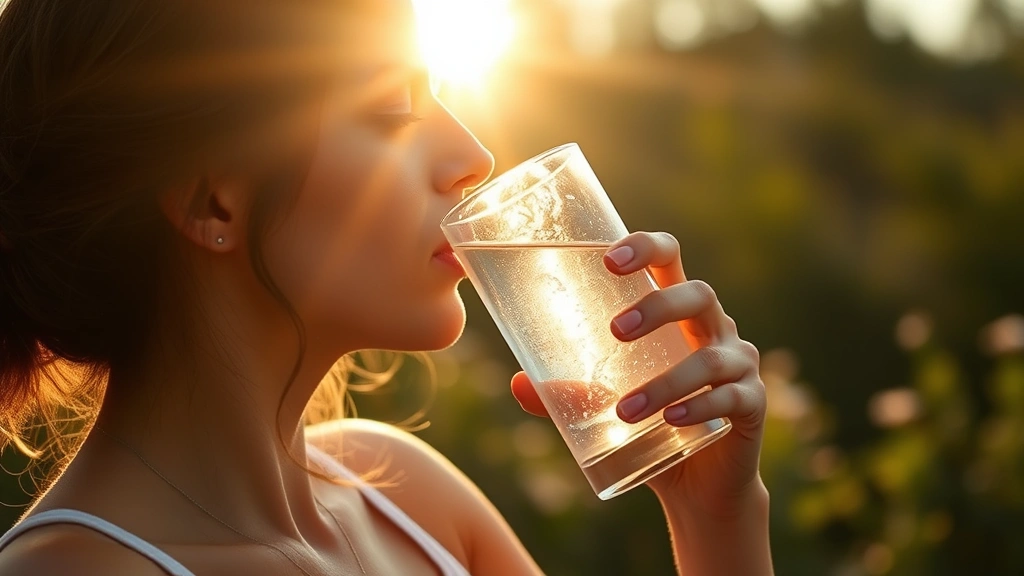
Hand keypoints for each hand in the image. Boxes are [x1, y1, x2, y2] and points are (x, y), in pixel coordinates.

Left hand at [510, 231, 766, 516]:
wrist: (698, 482)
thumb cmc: (650, 423)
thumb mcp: (604, 404)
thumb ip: (567, 391)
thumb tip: (516, 383)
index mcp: (678, 312)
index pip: (670, 259)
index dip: (646, 247)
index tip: (609, 260)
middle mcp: (713, 329)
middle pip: (697, 294)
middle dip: (657, 307)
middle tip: (615, 331)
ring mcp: (738, 364)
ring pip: (709, 358)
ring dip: (664, 382)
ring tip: (624, 410)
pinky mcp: (751, 404)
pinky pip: (730, 397)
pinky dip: (698, 407)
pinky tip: (671, 419)